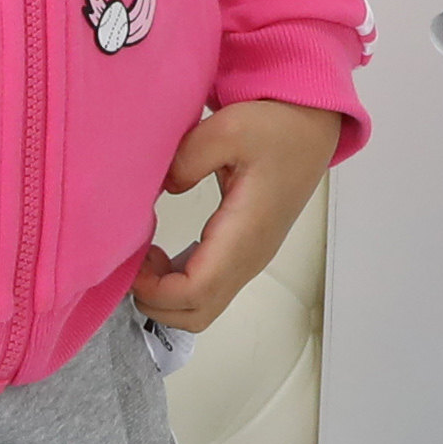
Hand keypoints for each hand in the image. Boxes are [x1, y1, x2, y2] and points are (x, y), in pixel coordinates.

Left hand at [135, 99, 338, 336]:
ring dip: (165, 296)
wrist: (311, 129)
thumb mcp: (230, 129)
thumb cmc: (277, 128)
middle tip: (133, 263)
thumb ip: (189, 159)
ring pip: (202, 307)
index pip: (195, 292)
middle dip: (155, 301)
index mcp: (244, 234)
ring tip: (145, 258)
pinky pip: (208, 289)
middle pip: (196, 314)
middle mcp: (249, 258)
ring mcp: (249, 260)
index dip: (155, 290)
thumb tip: (164, 187)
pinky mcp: (245, 254)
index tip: (131, 262)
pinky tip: (160, 255)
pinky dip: (177, 286)